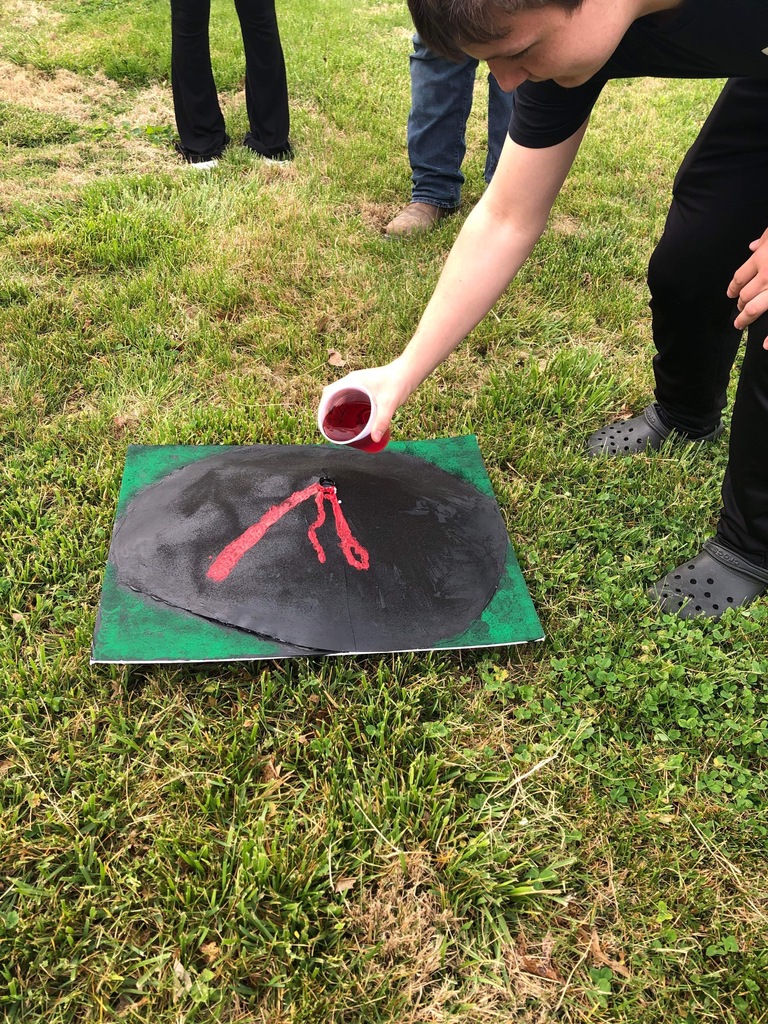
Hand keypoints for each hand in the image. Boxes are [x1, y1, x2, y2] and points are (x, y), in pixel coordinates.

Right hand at [318, 358, 417, 443]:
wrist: (409, 372)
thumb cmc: (398, 383)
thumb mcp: (389, 404)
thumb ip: (382, 421)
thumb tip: (375, 439)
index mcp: (352, 381)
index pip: (328, 393)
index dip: (322, 407)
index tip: (322, 422)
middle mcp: (352, 381)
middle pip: (332, 396)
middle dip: (328, 411)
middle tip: (330, 428)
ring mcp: (358, 384)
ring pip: (340, 397)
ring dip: (337, 410)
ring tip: (337, 427)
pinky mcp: (364, 388)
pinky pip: (349, 398)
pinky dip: (346, 408)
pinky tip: (351, 420)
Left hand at [727, 228, 767, 348]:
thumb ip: (765, 240)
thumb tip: (752, 246)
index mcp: (763, 258)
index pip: (740, 277)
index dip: (734, 287)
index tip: (731, 293)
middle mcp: (767, 276)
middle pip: (745, 294)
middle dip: (739, 302)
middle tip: (738, 307)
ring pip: (755, 308)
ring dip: (745, 317)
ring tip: (740, 323)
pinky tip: (766, 345)